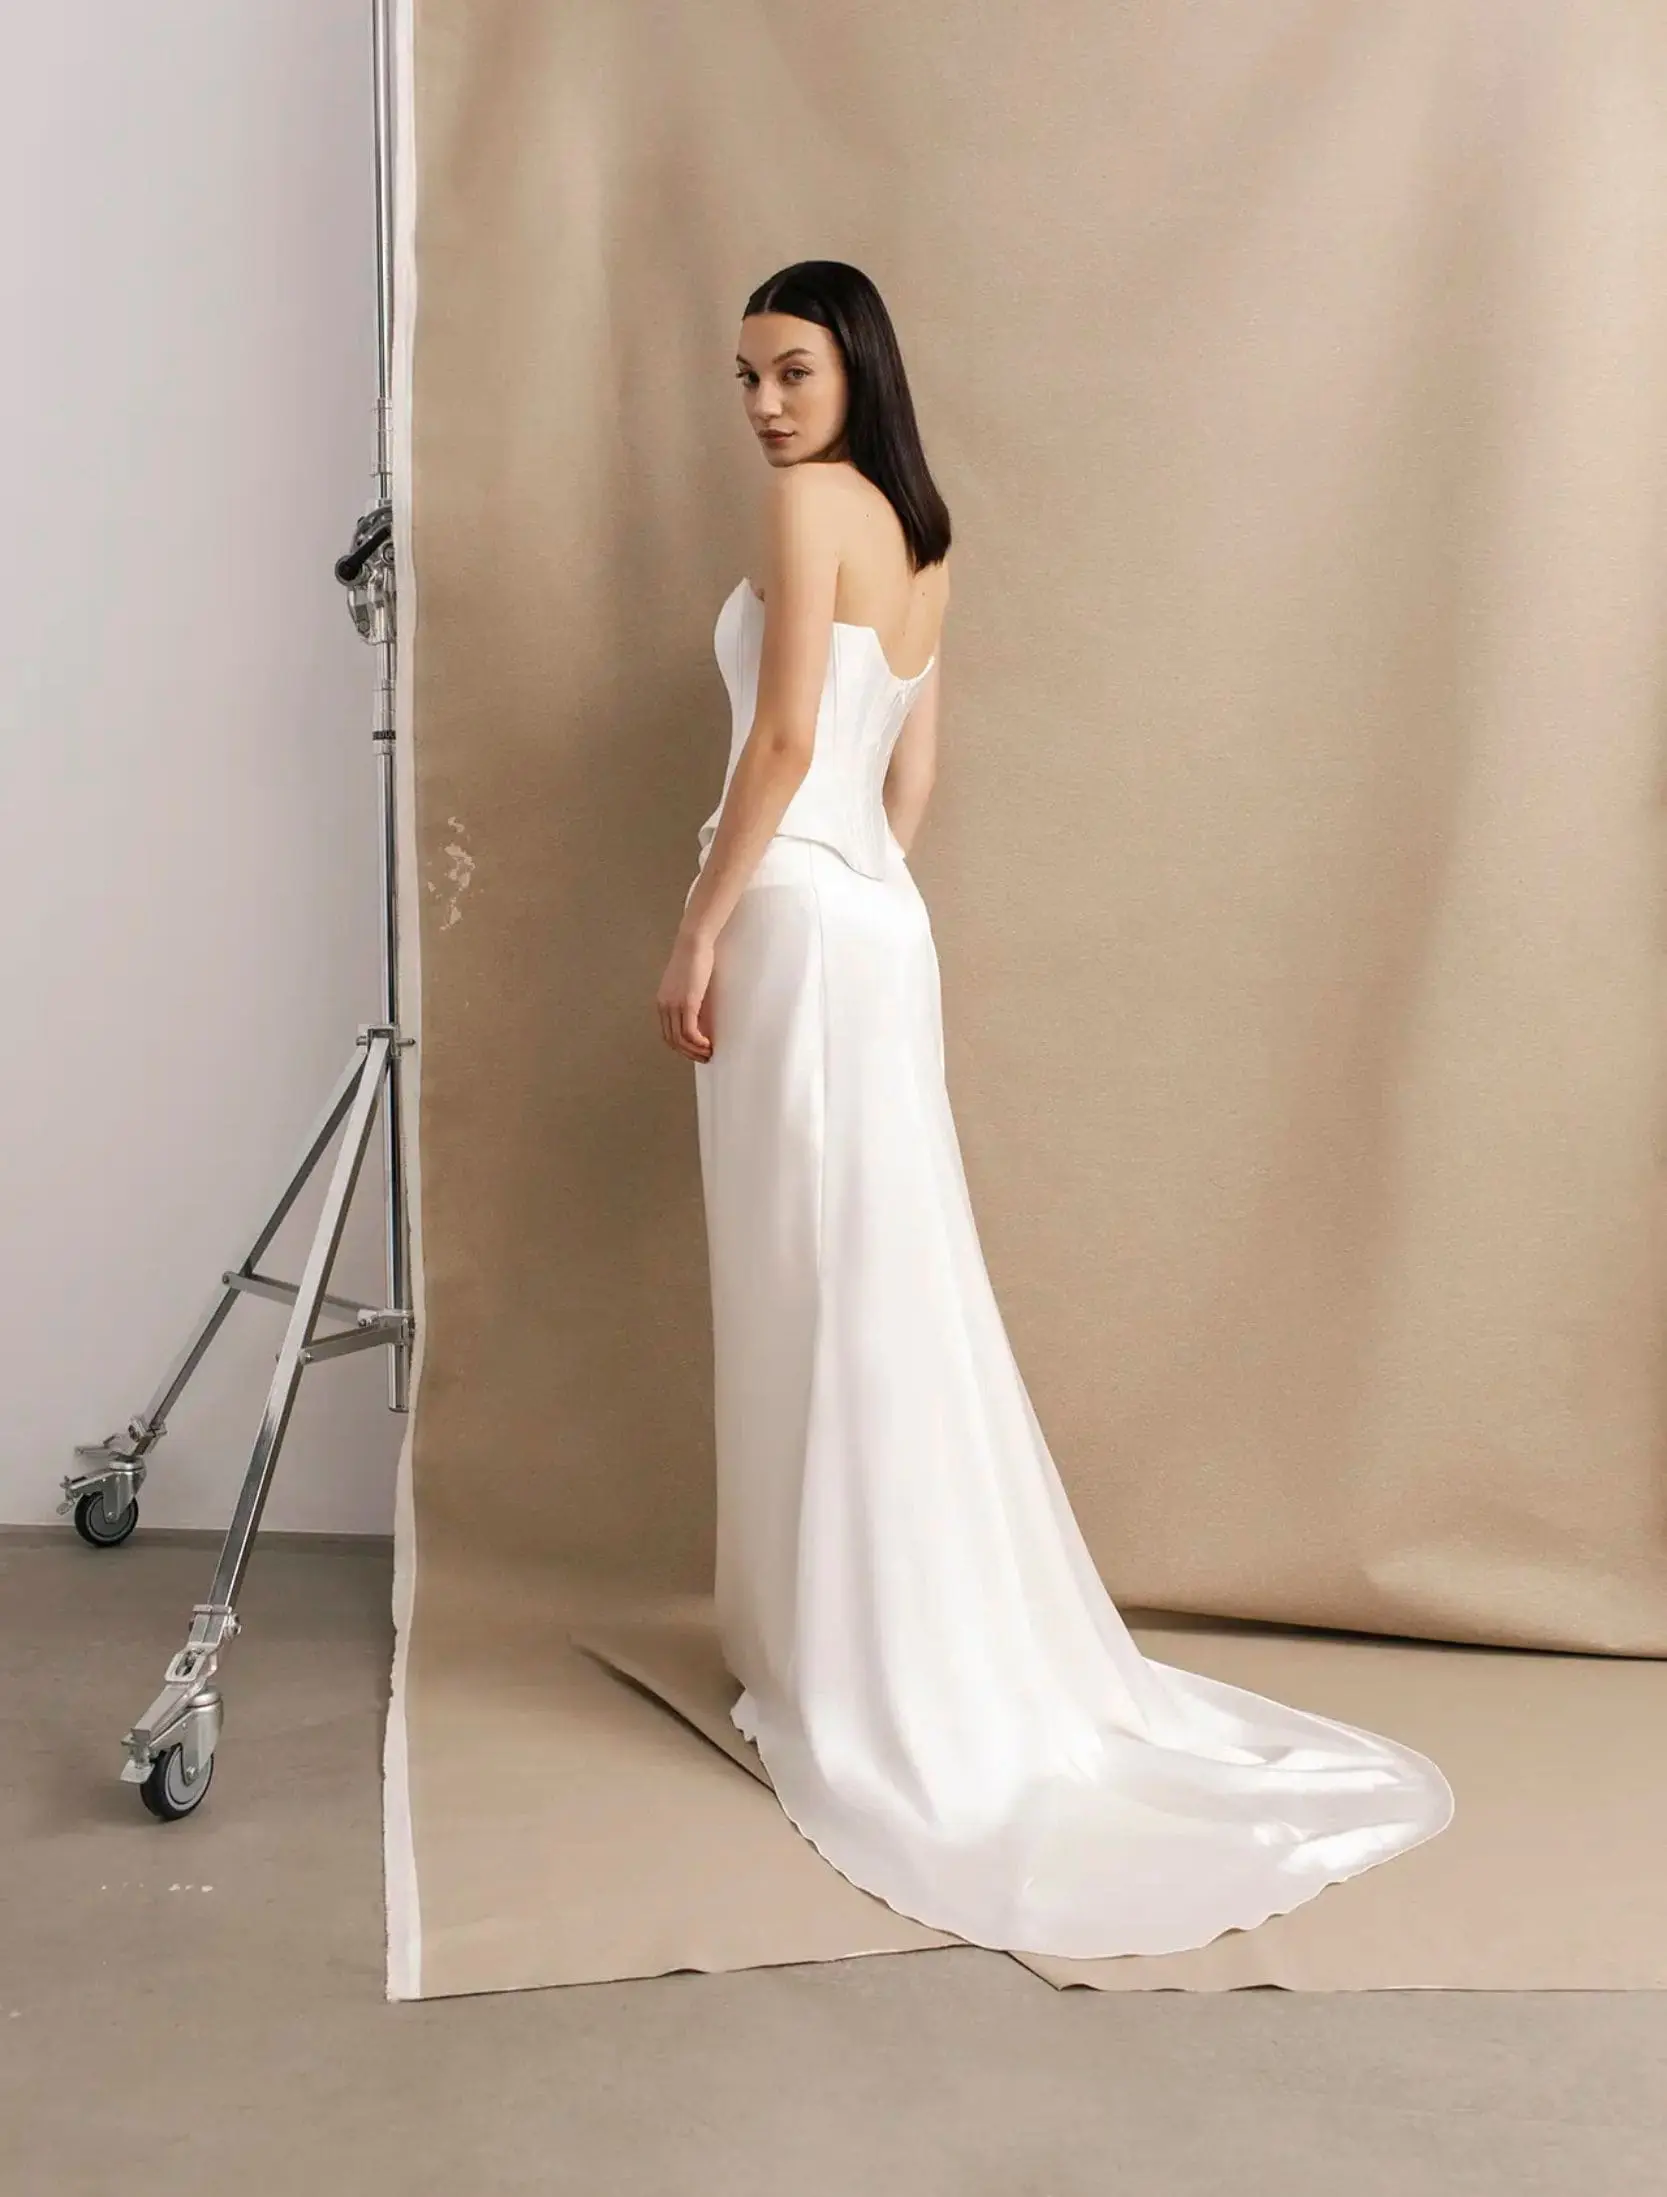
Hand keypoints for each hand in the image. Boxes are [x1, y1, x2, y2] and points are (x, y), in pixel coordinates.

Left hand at [656, 925, 714, 1061]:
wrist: (693, 943)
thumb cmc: (693, 959)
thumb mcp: (687, 985)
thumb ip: (688, 1001)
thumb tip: (700, 1018)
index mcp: (662, 1003)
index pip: (667, 1034)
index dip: (681, 1047)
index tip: (695, 1051)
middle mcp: (664, 1006)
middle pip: (672, 1041)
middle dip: (689, 1053)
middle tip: (704, 1057)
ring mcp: (674, 1006)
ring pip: (681, 1040)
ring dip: (695, 1051)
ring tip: (709, 1054)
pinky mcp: (687, 1003)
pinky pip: (690, 1032)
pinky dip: (699, 1043)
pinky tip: (708, 1044)